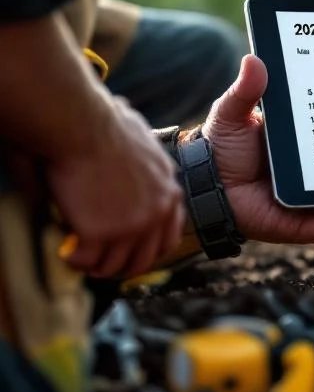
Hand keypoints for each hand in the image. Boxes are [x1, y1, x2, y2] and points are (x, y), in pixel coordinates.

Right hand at [48, 96, 184, 277]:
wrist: (82, 127)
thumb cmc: (106, 126)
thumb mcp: (146, 144)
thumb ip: (150, 162)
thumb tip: (144, 157)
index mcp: (169, 192)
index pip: (169, 238)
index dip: (148, 251)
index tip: (130, 252)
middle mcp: (156, 213)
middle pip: (143, 260)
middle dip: (121, 266)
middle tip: (101, 264)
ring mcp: (131, 226)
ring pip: (113, 266)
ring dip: (95, 265)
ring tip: (80, 258)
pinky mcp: (101, 233)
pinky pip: (86, 261)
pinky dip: (74, 260)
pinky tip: (66, 252)